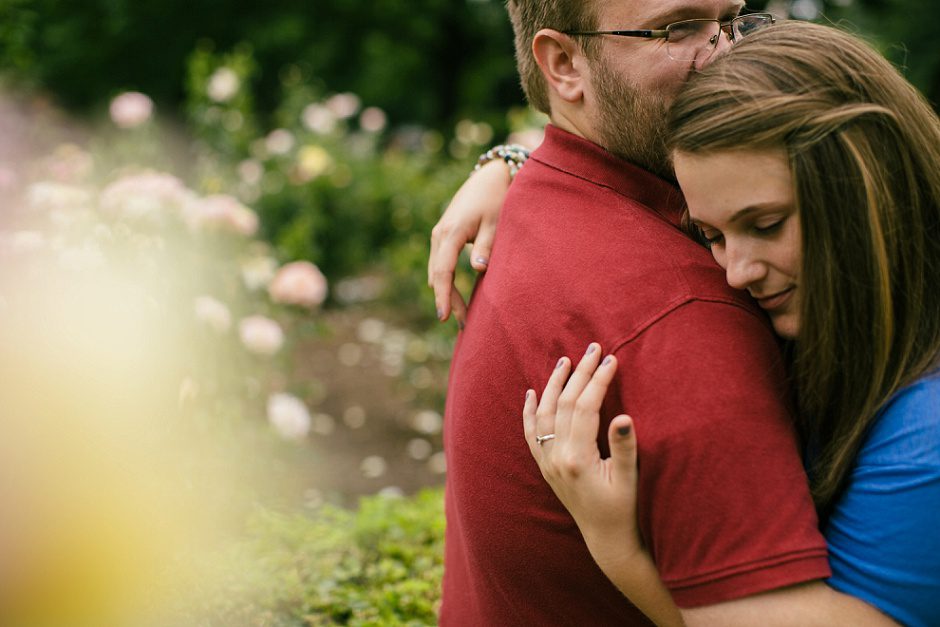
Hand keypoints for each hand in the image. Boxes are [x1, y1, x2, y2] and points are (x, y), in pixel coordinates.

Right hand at [428, 159, 510, 325]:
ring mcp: (439, 235)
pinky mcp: (443, 236)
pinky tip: (457, 295)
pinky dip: (446, 281)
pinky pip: (440, 264)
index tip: (444, 317)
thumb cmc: (496, 199)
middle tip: (463, 324)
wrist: (489, 177)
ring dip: (447, 292)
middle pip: (437, 276)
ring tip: (462, 315)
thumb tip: (478, 270)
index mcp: (451, 233)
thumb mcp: (496, 222)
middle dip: (448, 300)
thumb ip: (487, 246)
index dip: (444, 296)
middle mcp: (439, 235)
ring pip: (437, 272)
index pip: (443, 271)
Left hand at [524, 345, 685, 626]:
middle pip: (564, 404)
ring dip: (553, 384)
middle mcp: (555, 458)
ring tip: (565, 360)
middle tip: (593, 347)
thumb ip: (624, 447)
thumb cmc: (624, 509)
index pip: (585, 407)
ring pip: (544, 414)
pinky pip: (530, 433)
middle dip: (579, 373)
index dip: (598, 380)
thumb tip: (624, 416)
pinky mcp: (544, 466)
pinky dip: (529, 411)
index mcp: (577, 458)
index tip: (611, 359)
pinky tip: (531, 392)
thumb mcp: (629, 479)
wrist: (606, 538)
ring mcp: (546, 462)